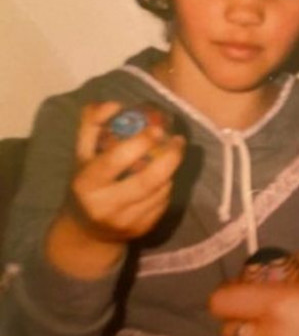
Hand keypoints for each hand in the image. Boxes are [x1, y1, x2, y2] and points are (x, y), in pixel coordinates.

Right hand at [46, 101, 185, 276]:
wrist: (88, 231)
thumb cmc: (88, 182)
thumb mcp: (82, 154)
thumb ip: (92, 124)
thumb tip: (114, 104)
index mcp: (86, 183)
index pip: (116, 160)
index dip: (140, 143)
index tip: (157, 129)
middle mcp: (105, 205)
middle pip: (147, 180)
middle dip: (169, 158)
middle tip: (178, 140)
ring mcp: (125, 221)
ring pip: (160, 191)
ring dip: (170, 171)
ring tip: (172, 155)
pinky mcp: (142, 231)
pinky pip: (164, 203)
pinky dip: (168, 187)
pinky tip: (165, 177)